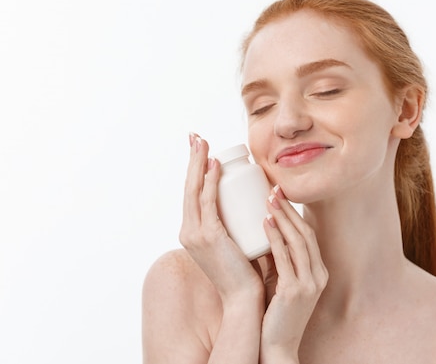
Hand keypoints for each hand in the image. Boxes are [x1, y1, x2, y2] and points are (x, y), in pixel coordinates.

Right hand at [179, 133, 263, 303]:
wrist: (243, 299)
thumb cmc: (244, 271)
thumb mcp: (234, 243)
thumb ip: (233, 228)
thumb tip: (247, 209)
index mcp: (193, 232)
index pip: (192, 194)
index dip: (194, 169)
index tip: (200, 149)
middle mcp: (188, 231)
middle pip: (189, 187)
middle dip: (192, 159)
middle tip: (196, 137)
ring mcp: (195, 234)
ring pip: (195, 190)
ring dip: (199, 163)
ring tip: (203, 143)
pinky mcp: (209, 237)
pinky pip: (208, 202)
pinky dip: (210, 182)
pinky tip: (214, 166)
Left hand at [260, 186, 328, 362]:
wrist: (277, 347)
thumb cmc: (275, 315)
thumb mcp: (284, 283)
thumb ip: (280, 262)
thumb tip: (264, 234)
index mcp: (318, 272)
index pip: (308, 235)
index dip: (295, 213)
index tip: (280, 195)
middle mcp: (318, 275)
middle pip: (305, 233)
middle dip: (290, 209)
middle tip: (274, 189)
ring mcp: (308, 284)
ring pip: (297, 241)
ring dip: (282, 217)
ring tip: (268, 199)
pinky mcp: (294, 291)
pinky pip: (285, 258)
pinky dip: (275, 237)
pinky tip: (264, 222)